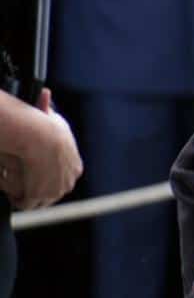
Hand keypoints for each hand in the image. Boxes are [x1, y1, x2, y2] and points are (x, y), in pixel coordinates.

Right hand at [0, 89, 80, 209]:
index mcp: (75, 168)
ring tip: (17, 188)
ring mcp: (55, 191)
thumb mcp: (52, 119)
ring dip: (27, 196)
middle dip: (37, 190)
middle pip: (51, 193)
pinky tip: (13, 192)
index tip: (33, 174)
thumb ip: (47, 111)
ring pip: (38, 201)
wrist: (43, 138)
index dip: (45, 178)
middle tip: (23, 183)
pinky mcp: (41, 197)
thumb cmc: (45, 126)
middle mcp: (68, 182)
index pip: (61, 180)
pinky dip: (18, 200)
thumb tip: (44, 93)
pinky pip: (26, 204)